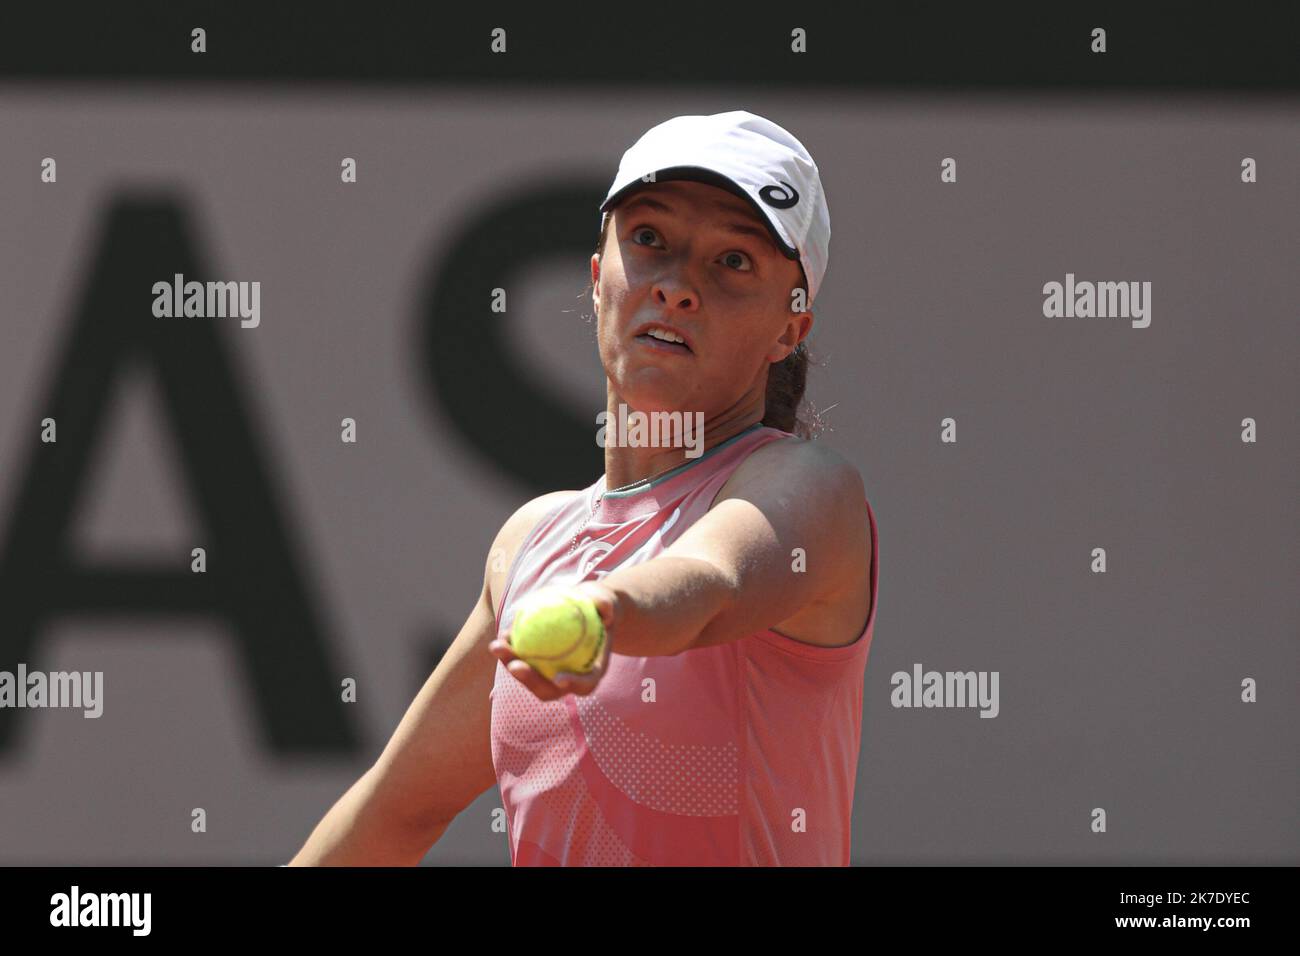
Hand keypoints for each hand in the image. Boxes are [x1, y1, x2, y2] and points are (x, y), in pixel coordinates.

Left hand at [489, 581, 617, 699]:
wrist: (589, 610)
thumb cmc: (600, 605)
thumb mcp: (607, 600)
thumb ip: (606, 603)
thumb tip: (603, 609)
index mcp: (593, 671)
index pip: (585, 683)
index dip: (573, 684)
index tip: (559, 677)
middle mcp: (570, 679)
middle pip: (549, 690)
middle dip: (530, 681)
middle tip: (515, 665)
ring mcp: (551, 675)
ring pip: (530, 678)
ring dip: (511, 665)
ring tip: (497, 646)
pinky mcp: (537, 665)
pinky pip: (522, 661)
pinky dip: (511, 651)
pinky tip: (502, 635)